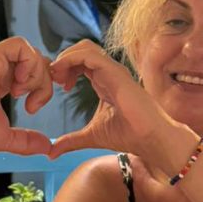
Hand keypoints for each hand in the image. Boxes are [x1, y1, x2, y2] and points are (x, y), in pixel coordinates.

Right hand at [0, 37, 53, 155]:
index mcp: (2, 84)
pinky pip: (20, 46)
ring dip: (36, 75)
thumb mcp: (7, 137)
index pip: (32, 74)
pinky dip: (28, 63)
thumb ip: (27, 140)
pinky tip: (19, 82)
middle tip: (34, 102)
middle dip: (44, 82)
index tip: (36, 104)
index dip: (42, 85)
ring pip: (32, 53)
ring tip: (21, 94)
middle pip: (38, 62)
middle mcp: (0, 70)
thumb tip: (46, 147)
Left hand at [48, 40, 172, 159]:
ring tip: (57, 77)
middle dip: (63, 60)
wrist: (151, 138)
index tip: (58, 86)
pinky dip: (71, 60)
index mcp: (104, 80)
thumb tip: (51, 152)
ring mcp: (113, 70)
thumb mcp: (91, 136)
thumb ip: (71, 141)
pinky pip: (89, 56)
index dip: (65, 68)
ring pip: (85, 48)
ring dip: (65, 58)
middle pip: (81, 49)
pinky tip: (63, 77)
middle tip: (55, 80)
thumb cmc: (129, 135)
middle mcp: (109, 72)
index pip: (81, 62)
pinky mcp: (115, 72)